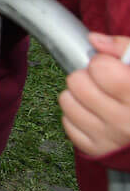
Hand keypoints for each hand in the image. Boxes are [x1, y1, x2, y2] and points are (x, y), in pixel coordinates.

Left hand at [60, 35, 129, 157]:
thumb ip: (124, 47)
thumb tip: (94, 40)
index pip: (99, 68)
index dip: (102, 62)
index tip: (113, 68)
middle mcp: (124, 121)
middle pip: (76, 82)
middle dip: (87, 77)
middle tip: (103, 83)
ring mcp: (109, 137)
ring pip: (66, 101)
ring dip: (78, 96)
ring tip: (98, 97)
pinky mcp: (96, 150)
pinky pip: (67, 123)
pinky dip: (77, 116)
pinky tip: (95, 114)